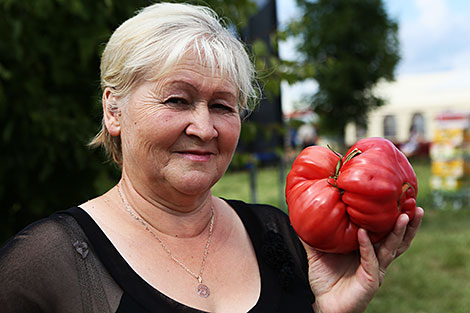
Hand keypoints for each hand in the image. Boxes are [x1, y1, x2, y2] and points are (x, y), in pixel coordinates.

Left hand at [303, 207, 423, 312]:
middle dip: (408, 222)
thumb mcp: (317, 251)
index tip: (401, 198)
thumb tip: (301, 213)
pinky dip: (367, 245)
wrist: (322, 304)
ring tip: (404, 216)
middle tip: (415, 205)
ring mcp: (375, 268)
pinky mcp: (371, 279)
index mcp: (367, 249)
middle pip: (398, 238)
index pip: (385, 229)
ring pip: (392, 248)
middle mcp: (376, 257)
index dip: (394, 216)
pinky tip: (363, 233)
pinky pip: (370, 259)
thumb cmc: (323, 279)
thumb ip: (313, 234)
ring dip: (399, 232)